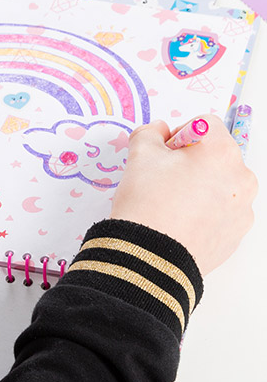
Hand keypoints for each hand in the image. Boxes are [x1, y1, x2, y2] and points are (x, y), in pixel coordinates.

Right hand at [109, 118, 257, 274]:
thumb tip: (158, 131)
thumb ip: (149, 133)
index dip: (178, 134)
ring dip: (200, 186)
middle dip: (191, 161)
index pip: (204, 124)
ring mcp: (243, 208)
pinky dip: (205, 211)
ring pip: (220, 184)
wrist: (149, 256)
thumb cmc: (147, 203)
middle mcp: (241, 178)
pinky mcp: (237, 232)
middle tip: (163, 179)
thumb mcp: (138, 155)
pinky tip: (180, 220)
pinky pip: (222, 211)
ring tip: (171, 203)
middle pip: (216, 155)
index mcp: (221, 152)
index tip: (162, 152)